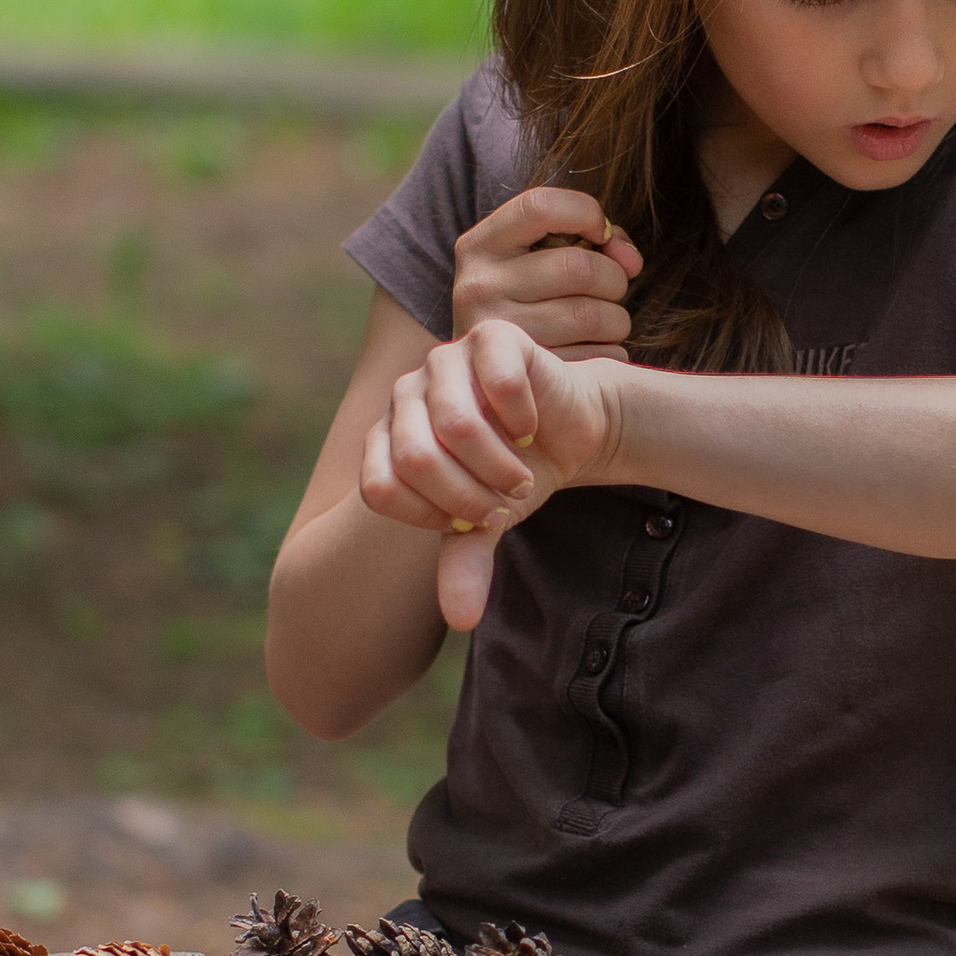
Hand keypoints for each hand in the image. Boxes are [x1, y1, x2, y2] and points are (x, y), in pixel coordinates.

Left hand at [360, 322, 624, 629]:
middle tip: (506, 502)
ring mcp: (445, 359)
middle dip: (471, 495)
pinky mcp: (490, 336)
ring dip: (500, 465)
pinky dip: (524, 419)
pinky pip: (496, 383)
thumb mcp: (487, 525)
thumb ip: (465, 564)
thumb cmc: (516, 475)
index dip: (433, 514)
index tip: (472, 518)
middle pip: (416, 459)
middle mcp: (406, 393)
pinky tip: (533, 426)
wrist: (573, 429)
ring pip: (455, 424)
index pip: (381, 488)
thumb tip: (461, 620)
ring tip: (521, 475)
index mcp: (388, 436)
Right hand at [450, 186, 641, 359]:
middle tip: (610, 287)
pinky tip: (593, 348)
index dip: (586, 212)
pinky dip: (610, 350)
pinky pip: (595, 357)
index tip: (600, 233)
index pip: (541, 206)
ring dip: (616, 318)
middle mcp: (478, 287)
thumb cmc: (527, 297)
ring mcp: (499, 336)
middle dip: (613, 276)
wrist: (488, 369)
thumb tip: (630, 261)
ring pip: (591, 316)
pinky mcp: (524, 376)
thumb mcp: (538, 254)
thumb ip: (590, 239)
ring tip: (604, 320)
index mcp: (479, 246)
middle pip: (578, 267)